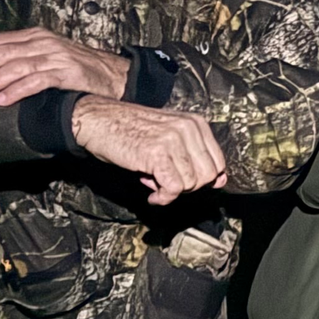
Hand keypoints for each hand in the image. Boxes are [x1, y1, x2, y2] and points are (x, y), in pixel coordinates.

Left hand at [0, 29, 130, 106]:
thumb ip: (23, 60)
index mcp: (35, 36)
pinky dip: (16, 90)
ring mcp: (56, 56)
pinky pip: (36, 80)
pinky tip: (2, 100)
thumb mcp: (48, 58)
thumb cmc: (79, 72)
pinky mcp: (68, 72)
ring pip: (14, 66)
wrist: (115, 77)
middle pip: (0, 53)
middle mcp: (43, 42)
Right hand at [69, 96, 228, 204]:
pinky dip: (163, 198)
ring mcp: (174, 139)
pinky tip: (152, 195)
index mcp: (196, 123)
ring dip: (171, 191)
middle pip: (208, 176)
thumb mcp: (170, 139)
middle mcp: (189, 128)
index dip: (202, 179)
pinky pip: (174, 188)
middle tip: (165, 181)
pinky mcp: (157, 153)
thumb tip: (221, 181)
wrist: (98, 120)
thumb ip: (195, 157)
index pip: (219, 163)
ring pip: (192, 184)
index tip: (182, 181)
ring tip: (152, 179)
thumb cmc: (131, 132)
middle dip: (188, 187)